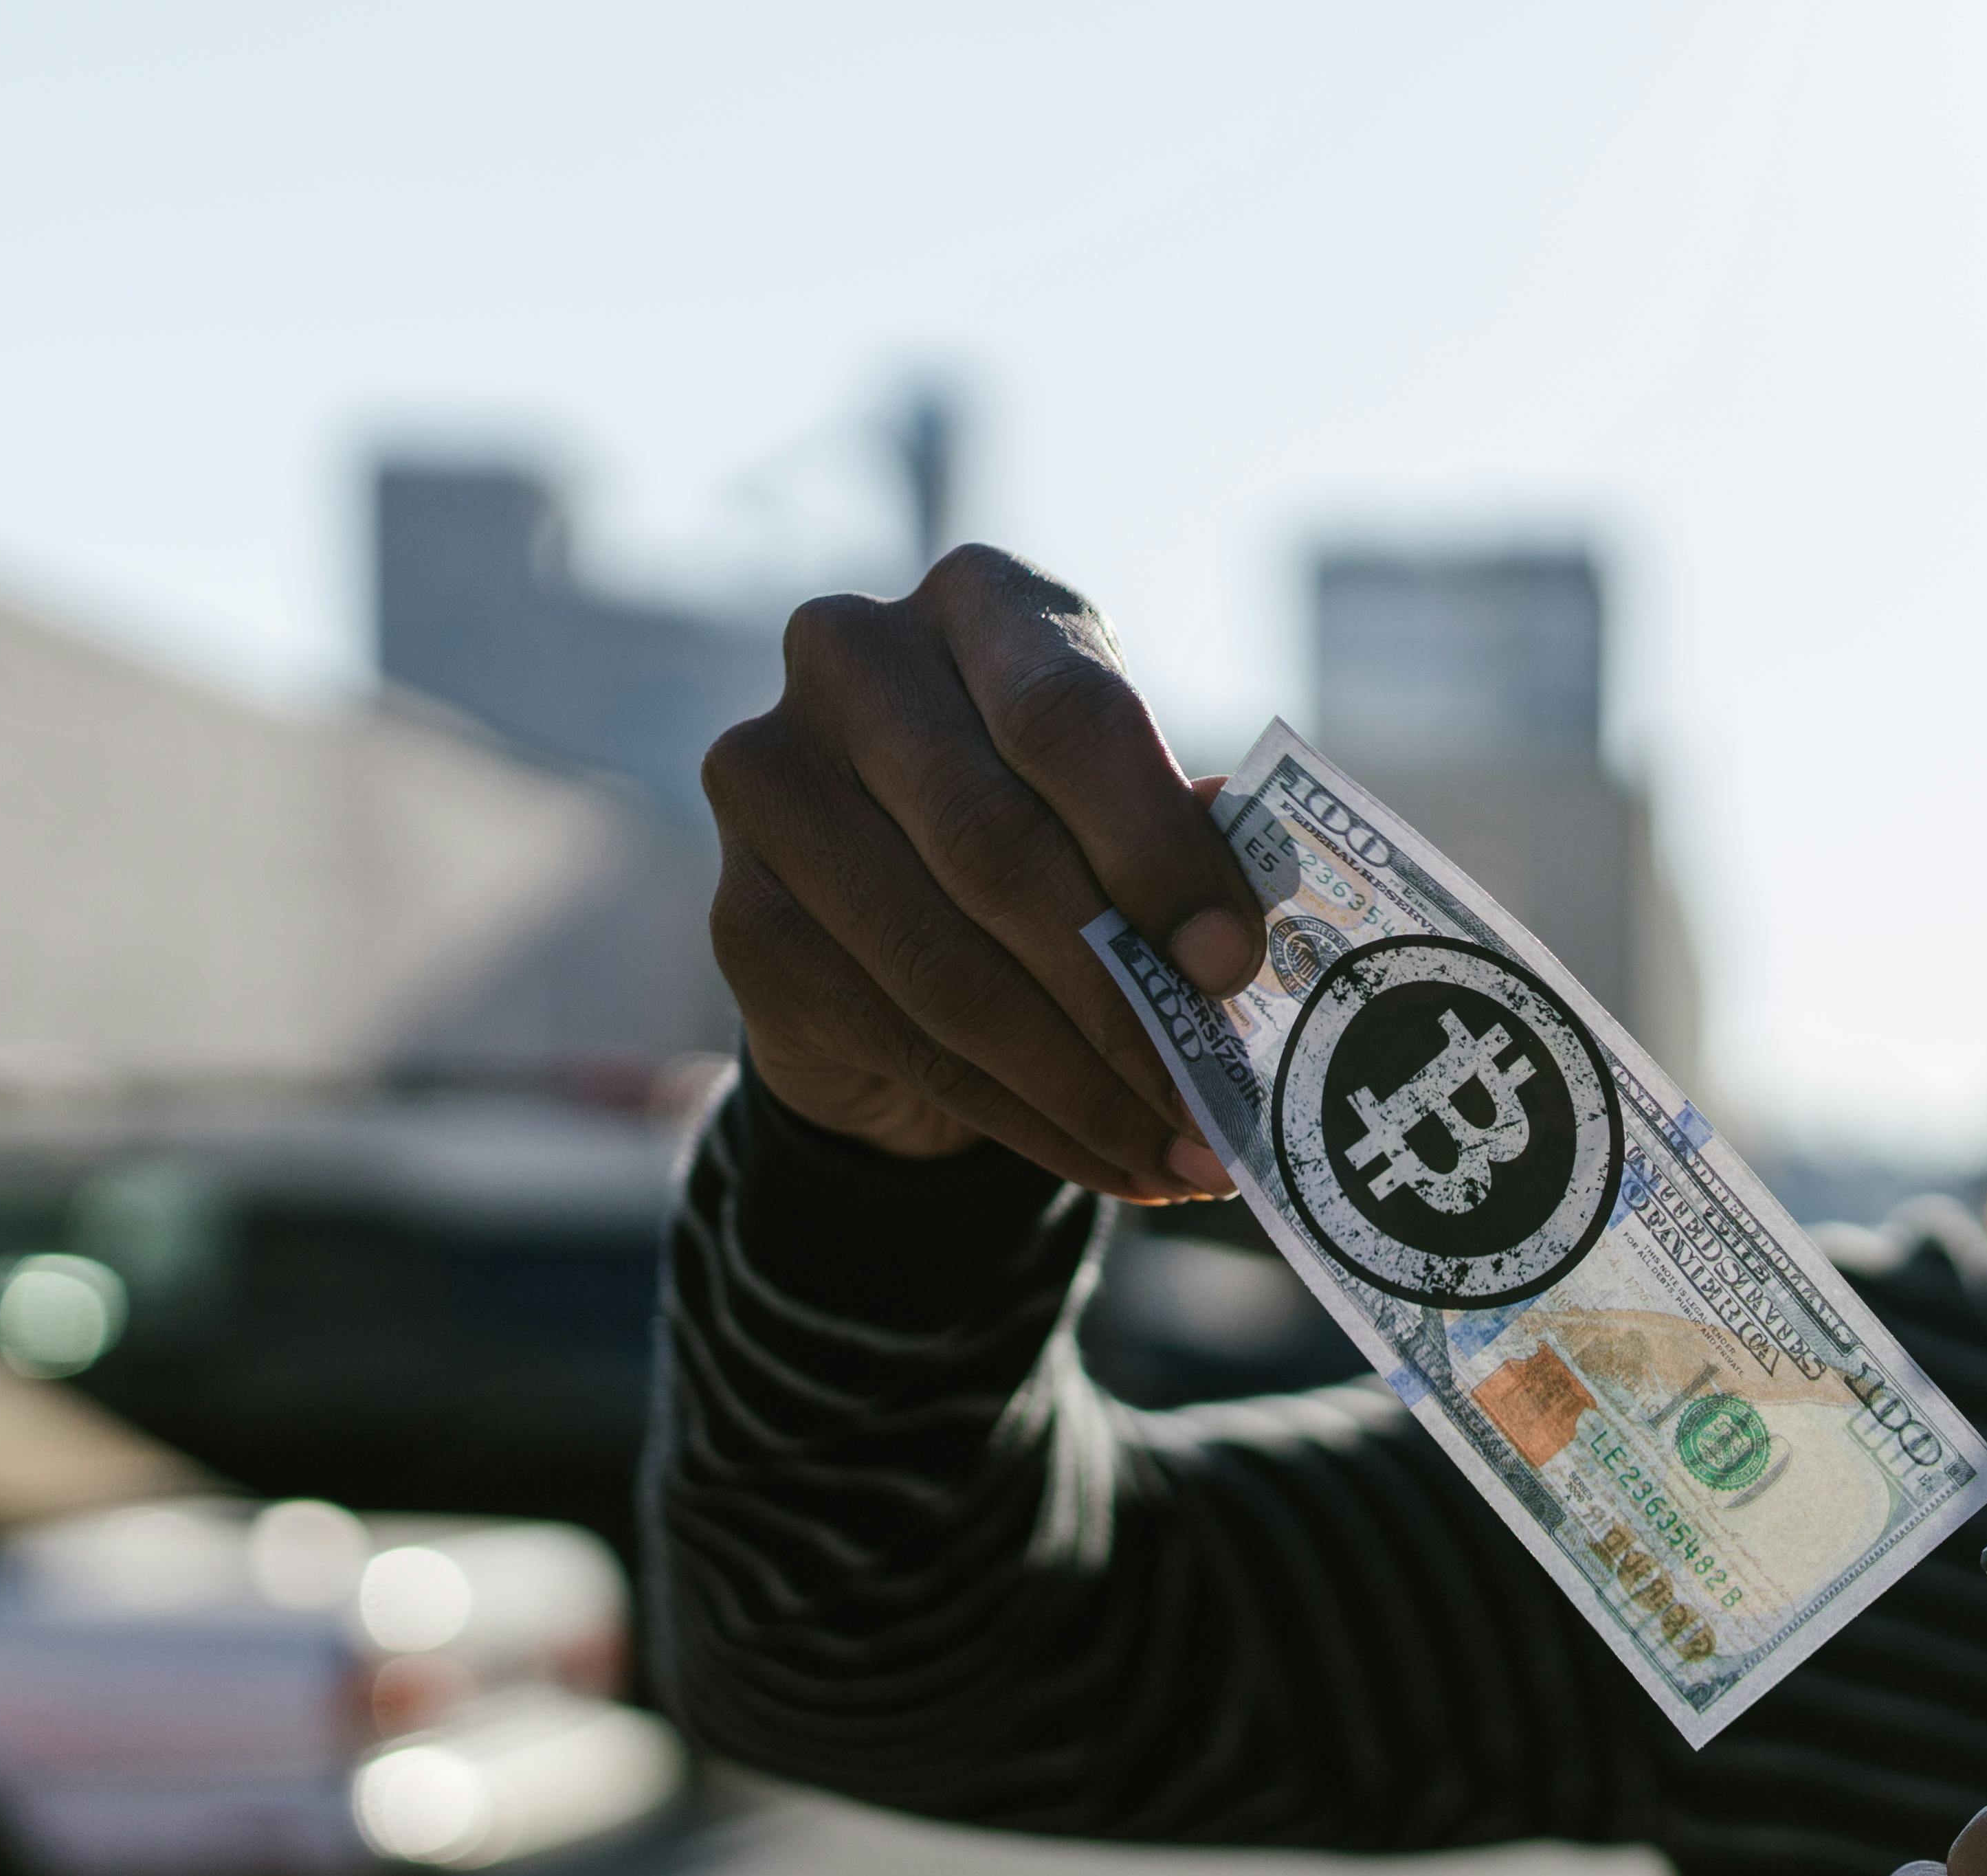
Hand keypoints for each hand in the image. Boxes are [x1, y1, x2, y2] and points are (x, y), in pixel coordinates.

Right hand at [700, 544, 1265, 1198]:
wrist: (906, 923)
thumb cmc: (1062, 834)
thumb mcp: (1131, 814)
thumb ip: (1182, 842)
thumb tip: (1244, 929)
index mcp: (980, 603)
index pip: (1066, 715)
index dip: (1157, 849)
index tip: (1233, 963)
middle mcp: (850, 659)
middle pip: (996, 845)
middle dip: (1124, 995)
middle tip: (1220, 1100)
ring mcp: (770, 781)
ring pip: (945, 962)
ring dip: (1084, 1083)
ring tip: (1187, 1159)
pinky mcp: (742, 917)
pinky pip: (899, 1036)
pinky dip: (1024, 1116)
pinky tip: (1111, 1161)